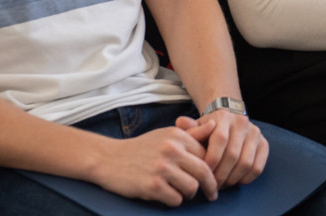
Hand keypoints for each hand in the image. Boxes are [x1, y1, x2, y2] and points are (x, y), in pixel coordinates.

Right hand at [91, 125, 215, 205]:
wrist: (109, 159)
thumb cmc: (142, 148)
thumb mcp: (167, 135)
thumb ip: (192, 133)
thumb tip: (215, 125)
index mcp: (177, 135)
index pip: (207, 154)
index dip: (212, 168)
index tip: (213, 177)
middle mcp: (171, 149)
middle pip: (204, 172)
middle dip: (211, 186)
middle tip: (212, 194)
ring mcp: (162, 168)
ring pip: (192, 187)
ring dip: (189, 194)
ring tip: (182, 193)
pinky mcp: (152, 186)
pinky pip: (176, 199)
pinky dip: (174, 200)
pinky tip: (167, 195)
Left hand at [177, 111, 267, 187]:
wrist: (229, 119)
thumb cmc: (209, 128)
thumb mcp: (197, 126)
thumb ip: (190, 129)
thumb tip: (180, 122)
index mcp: (223, 117)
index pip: (220, 141)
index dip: (211, 160)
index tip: (203, 173)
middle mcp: (242, 122)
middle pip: (233, 155)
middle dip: (221, 174)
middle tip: (212, 185)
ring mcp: (255, 133)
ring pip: (246, 163)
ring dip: (233, 178)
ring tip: (222, 184)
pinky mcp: (264, 143)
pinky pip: (257, 167)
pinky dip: (246, 178)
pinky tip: (235, 180)